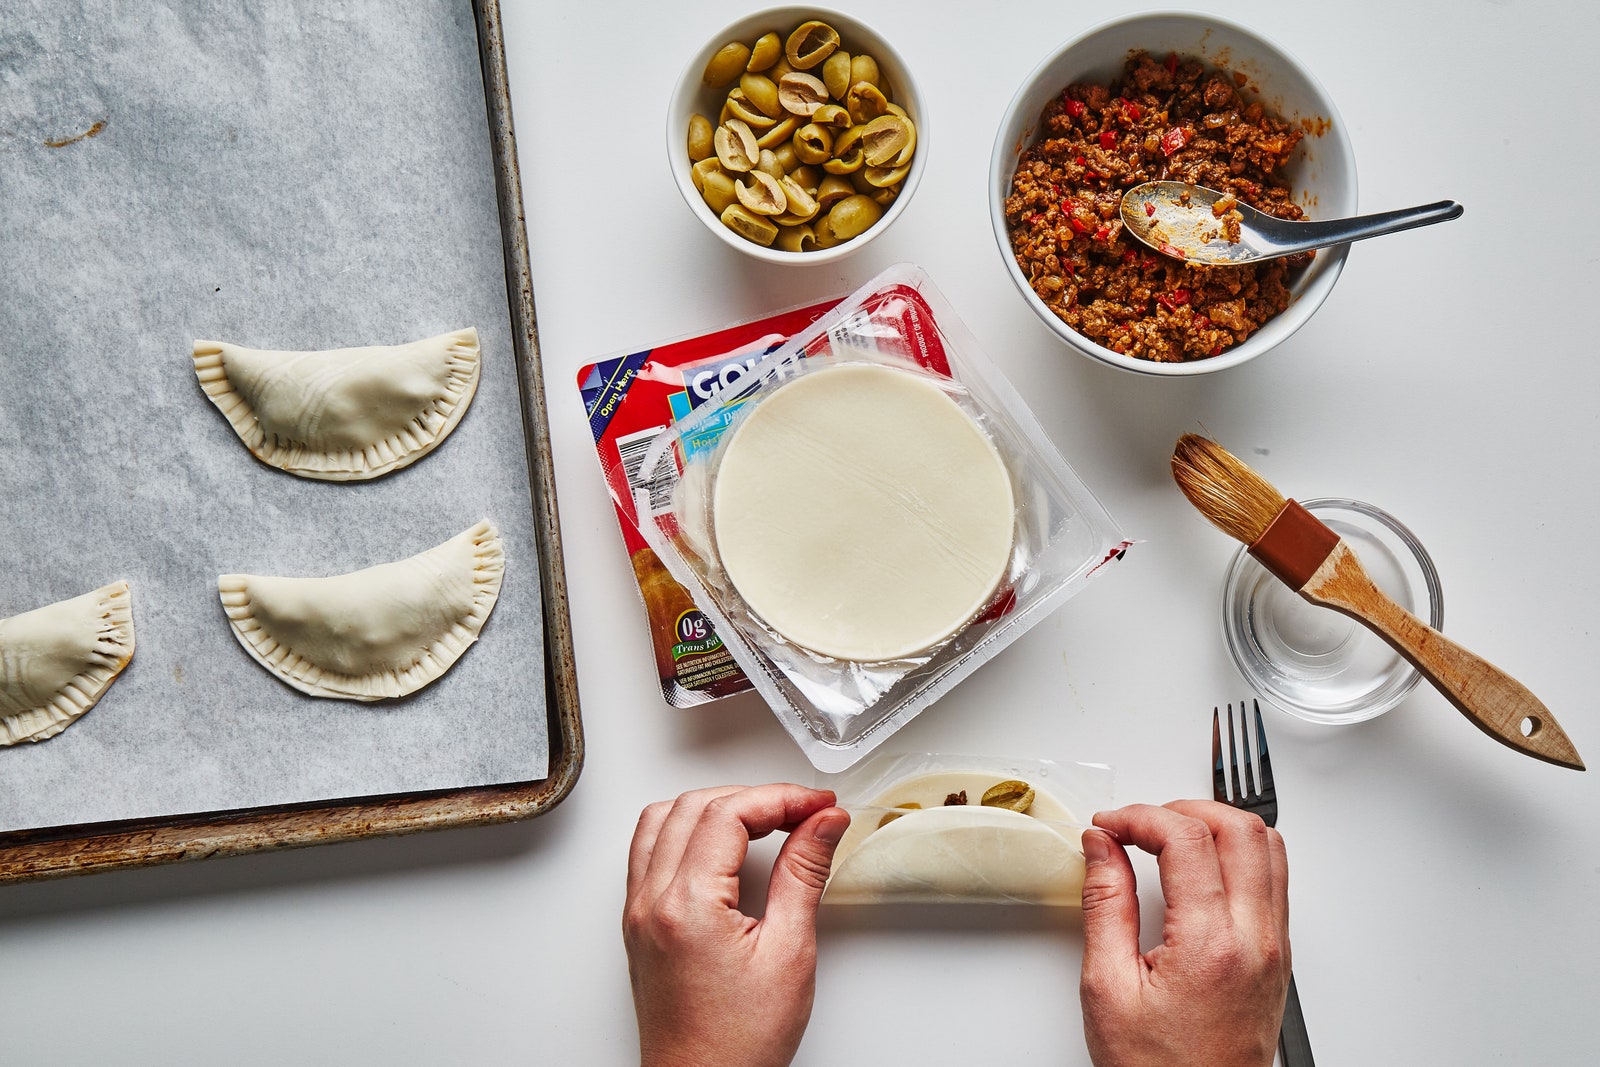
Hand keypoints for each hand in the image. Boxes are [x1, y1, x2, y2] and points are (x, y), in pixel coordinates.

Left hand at [623, 783, 850, 1066]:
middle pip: (695, 806)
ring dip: (713, 806)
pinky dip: (683, 830)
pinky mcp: (637, 924)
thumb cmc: (740, 1044)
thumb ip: (803, 876)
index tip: (818, 807)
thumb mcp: (789, 954)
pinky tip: (719, 845)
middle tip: (803, 812)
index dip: (780, 798)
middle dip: (753, 797)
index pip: (729, 814)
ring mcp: (637, 912)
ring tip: (763, 820)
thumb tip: (823, 823)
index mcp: (687, 906)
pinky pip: (647, 850)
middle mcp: (651, 902)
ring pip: (662, 819)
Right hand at [1078, 801, 1289, 1066]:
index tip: (1109, 826)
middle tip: (1139, 824)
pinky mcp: (1278, 956)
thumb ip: (1105, 904)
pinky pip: (1274, 879)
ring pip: (1268, 846)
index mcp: (1211, 945)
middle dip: (1182, 809)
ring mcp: (1274, 947)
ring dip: (1217, 826)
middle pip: (1240, 827)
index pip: (1186, 838)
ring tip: (1169, 839)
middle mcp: (1255, 940)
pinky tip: (1200, 869)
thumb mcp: (1106, 987)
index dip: (1139, 816)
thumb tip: (1101, 847)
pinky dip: (1238, 854)